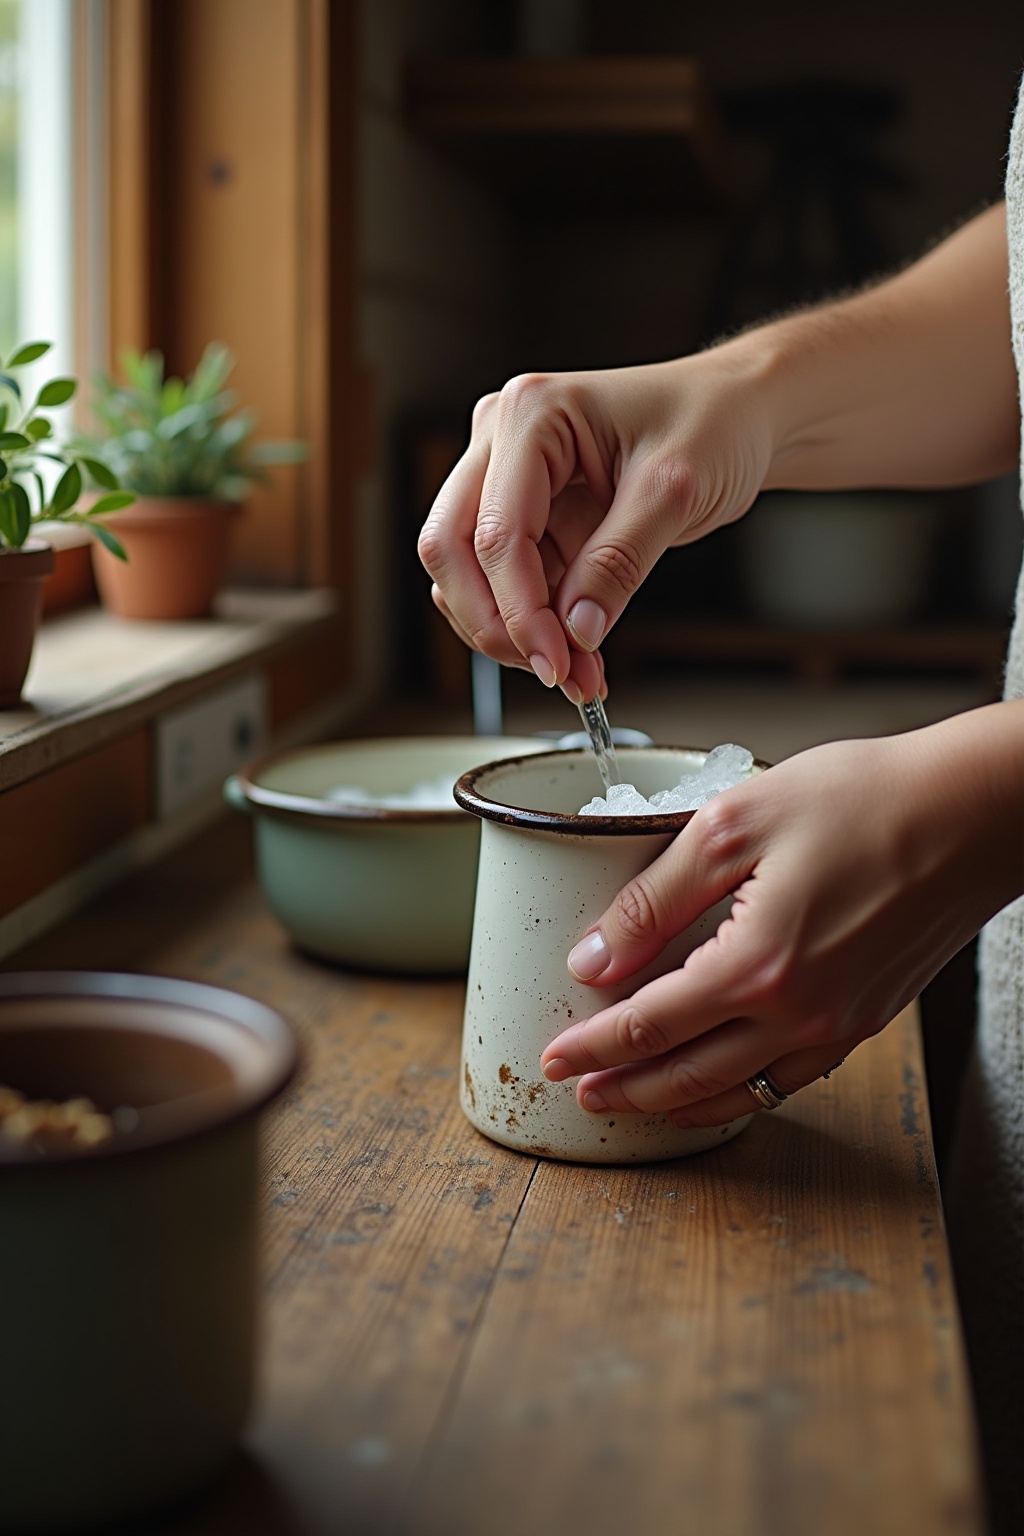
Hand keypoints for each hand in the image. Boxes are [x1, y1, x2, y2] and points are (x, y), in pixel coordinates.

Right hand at [417, 351, 773, 702]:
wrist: (740, 413)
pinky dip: (535, 624)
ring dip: (512, 632)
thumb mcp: (674, 493)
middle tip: (553, 670)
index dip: (519, 610)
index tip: (556, 662)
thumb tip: (575, 629)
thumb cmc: (714, 421)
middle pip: (451, 550)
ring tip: (578, 670)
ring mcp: (507, 477)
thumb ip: (618, 562)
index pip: (496, 532)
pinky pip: (508, 582)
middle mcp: (501, 439)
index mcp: (531, 414)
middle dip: (496, 623)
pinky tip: (578, 651)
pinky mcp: (527, 514)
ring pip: (468, 574)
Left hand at [540, 707, 1023, 1124]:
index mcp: (756, 964)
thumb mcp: (734, 823)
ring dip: (676, 1102)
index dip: (591, 1046)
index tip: (552, 1058)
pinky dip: (743, 1092)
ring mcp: (839, 1023)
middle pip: (686, 1075)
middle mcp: (799, 1012)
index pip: (647, 1026)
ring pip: (739, 1090)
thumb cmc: (864, 799)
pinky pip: (790, 1077)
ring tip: (635, 1102)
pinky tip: (724, 1084)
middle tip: (579, 1092)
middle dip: (623, 1089)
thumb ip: (655, 899)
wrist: (975, 810)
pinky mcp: (868, 1017)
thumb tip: (594, 959)